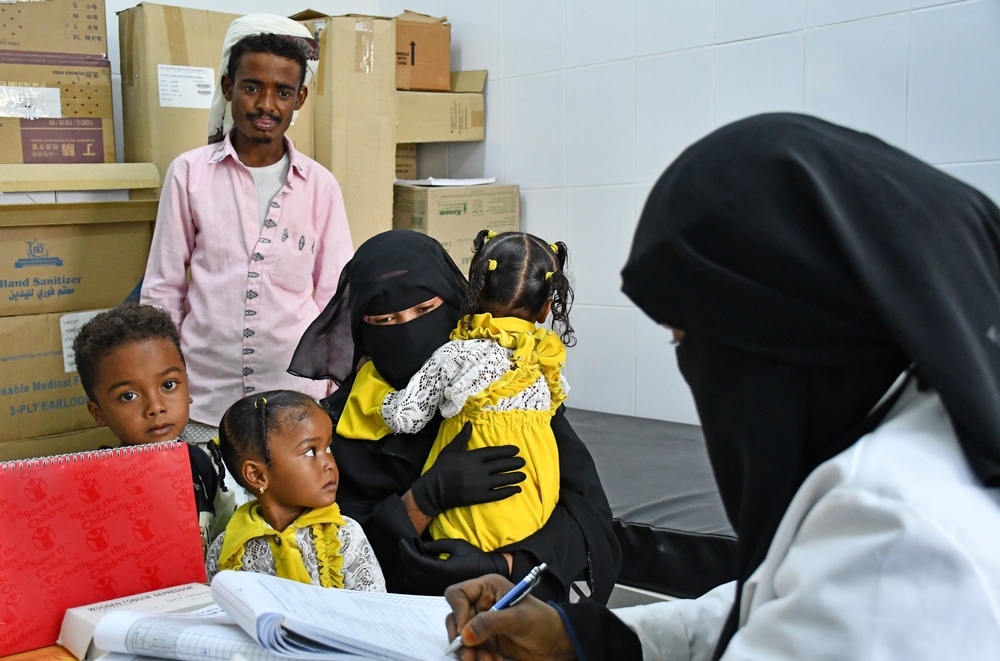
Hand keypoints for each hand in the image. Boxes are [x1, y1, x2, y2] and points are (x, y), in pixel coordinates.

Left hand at [399, 538, 508, 594]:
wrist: (487, 572)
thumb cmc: (474, 557)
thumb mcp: (456, 545)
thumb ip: (438, 545)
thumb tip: (423, 547)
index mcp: (441, 569)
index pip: (415, 560)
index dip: (406, 550)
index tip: (402, 541)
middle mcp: (437, 581)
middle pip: (411, 570)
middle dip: (405, 557)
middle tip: (404, 546)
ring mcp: (437, 588)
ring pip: (413, 581)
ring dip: (408, 568)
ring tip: (409, 556)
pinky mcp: (439, 592)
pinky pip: (419, 587)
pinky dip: (413, 578)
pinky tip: (414, 570)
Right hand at [409, 422, 525, 516]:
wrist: (435, 490)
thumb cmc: (441, 468)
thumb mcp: (450, 450)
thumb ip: (462, 437)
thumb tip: (469, 423)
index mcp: (473, 457)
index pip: (495, 453)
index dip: (507, 451)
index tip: (516, 450)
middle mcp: (480, 470)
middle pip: (501, 465)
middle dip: (514, 463)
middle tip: (523, 462)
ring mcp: (481, 484)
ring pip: (503, 479)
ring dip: (514, 477)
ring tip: (523, 475)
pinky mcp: (481, 497)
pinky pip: (498, 494)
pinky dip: (509, 491)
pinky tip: (517, 489)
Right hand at [444, 574, 574, 660]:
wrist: (558, 644)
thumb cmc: (543, 623)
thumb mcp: (518, 619)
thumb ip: (490, 623)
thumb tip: (465, 634)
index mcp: (488, 588)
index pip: (458, 594)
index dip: (457, 611)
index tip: (464, 631)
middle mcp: (481, 604)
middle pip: (455, 619)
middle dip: (461, 639)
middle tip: (470, 655)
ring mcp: (483, 624)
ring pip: (461, 639)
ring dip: (471, 653)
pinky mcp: (486, 642)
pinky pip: (472, 651)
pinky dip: (478, 659)